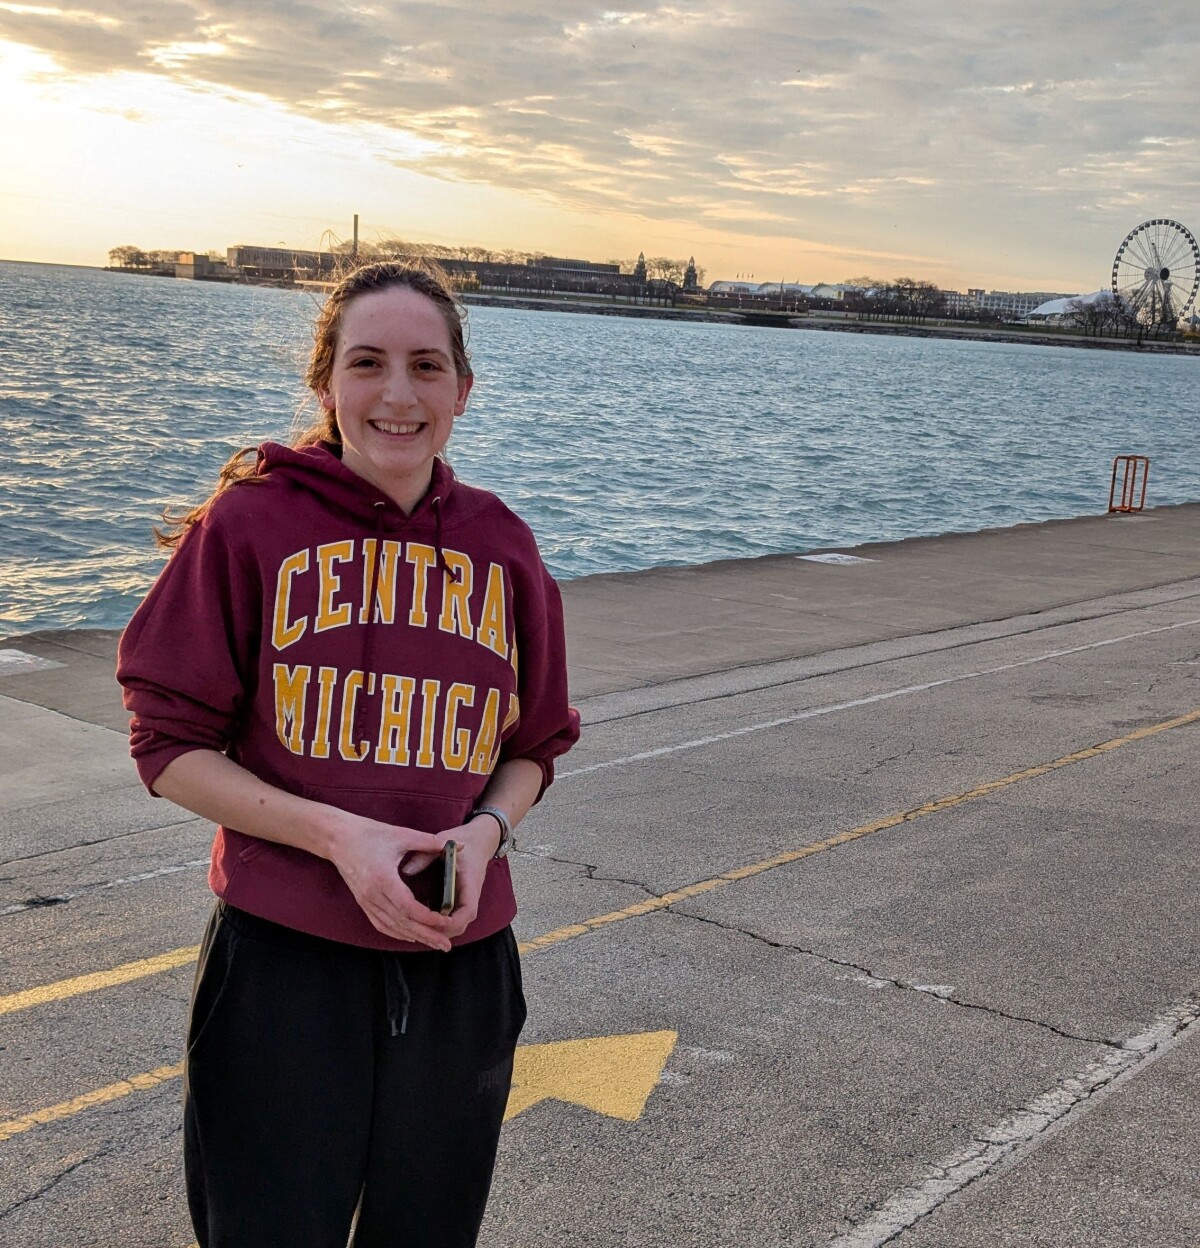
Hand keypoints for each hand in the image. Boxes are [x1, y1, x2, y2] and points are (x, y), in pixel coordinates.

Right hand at [326, 813, 456, 950]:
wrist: (338, 838)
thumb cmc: (369, 833)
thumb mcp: (401, 834)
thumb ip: (430, 842)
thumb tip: (461, 845)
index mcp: (383, 879)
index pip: (408, 907)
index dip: (428, 918)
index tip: (446, 922)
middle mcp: (373, 895)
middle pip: (402, 922)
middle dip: (426, 935)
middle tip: (446, 946)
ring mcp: (366, 901)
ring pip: (392, 926)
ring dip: (414, 937)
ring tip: (434, 944)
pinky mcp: (363, 902)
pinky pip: (381, 924)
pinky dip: (397, 932)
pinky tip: (411, 936)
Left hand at [402, 814, 500, 938]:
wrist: (481, 839)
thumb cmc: (464, 839)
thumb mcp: (445, 843)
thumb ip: (426, 855)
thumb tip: (406, 870)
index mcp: (470, 882)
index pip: (468, 911)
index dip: (452, 922)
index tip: (434, 922)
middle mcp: (471, 895)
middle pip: (461, 925)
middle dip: (441, 931)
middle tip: (417, 929)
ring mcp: (467, 900)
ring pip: (457, 926)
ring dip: (440, 930)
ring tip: (417, 928)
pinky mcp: (461, 900)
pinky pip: (454, 920)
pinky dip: (440, 925)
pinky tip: (422, 921)